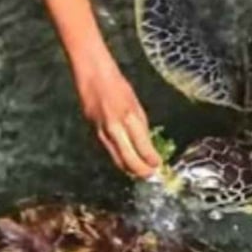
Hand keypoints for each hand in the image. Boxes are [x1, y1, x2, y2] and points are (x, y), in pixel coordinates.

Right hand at [75, 62, 159, 177]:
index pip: (143, 146)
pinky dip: (119, 159)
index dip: (151, 159)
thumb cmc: (118, 85)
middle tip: (150, 175)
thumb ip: (141, 125)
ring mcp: (102, 132)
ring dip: (130, 168)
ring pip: (117, 159)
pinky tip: (126, 161)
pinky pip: (109, 151)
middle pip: (129, 159)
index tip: (158, 165)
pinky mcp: (94, 132)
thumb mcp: (135, 103)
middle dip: (141, 171)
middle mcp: (115, 128)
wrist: (93, 76)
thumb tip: (148, 145)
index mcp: (129, 118)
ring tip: (140, 172)